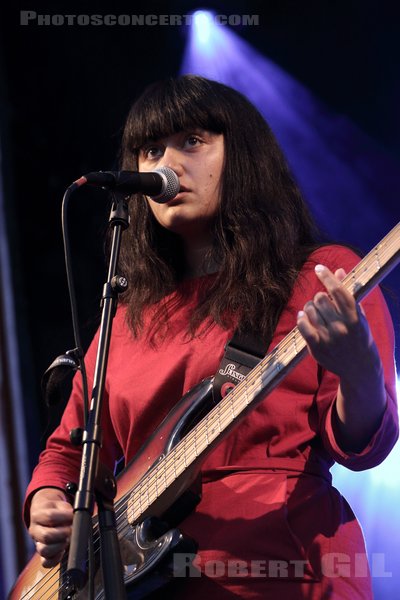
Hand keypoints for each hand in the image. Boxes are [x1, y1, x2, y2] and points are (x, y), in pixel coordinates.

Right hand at [29, 487, 72, 567]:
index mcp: (38, 515)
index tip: (72, 516)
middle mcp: (34, 530)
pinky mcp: (42, 554)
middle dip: (63, 534)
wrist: (45, 513)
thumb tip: (76, 519)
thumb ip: (67, 511)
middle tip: (70, 530)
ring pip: (44, 550)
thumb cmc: (56, 510)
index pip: (50, 517)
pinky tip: (62, 551)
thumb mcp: (61, 505)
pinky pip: (46, 563)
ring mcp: (37, 544)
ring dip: (60, 546)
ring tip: (67, 540)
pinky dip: (56, 558)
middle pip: (46, 536)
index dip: (64, 517)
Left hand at [296, 264, 377, 379]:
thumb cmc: (358, 336)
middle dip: (319, 297)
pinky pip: (302, 326)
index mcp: (354, 317)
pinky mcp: (317, 347)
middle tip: (322, 302)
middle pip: (320, 298)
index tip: (319, 268)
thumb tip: (339, 271)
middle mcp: (341, 327)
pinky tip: (303, 316)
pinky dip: (301, 318)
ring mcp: (328, 338)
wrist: (360, 366)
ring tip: (315, 312)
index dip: (326, 276)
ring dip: (310, 307)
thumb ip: (347, 293)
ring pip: (309, 310)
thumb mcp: (358, 315)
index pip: (338, 291)